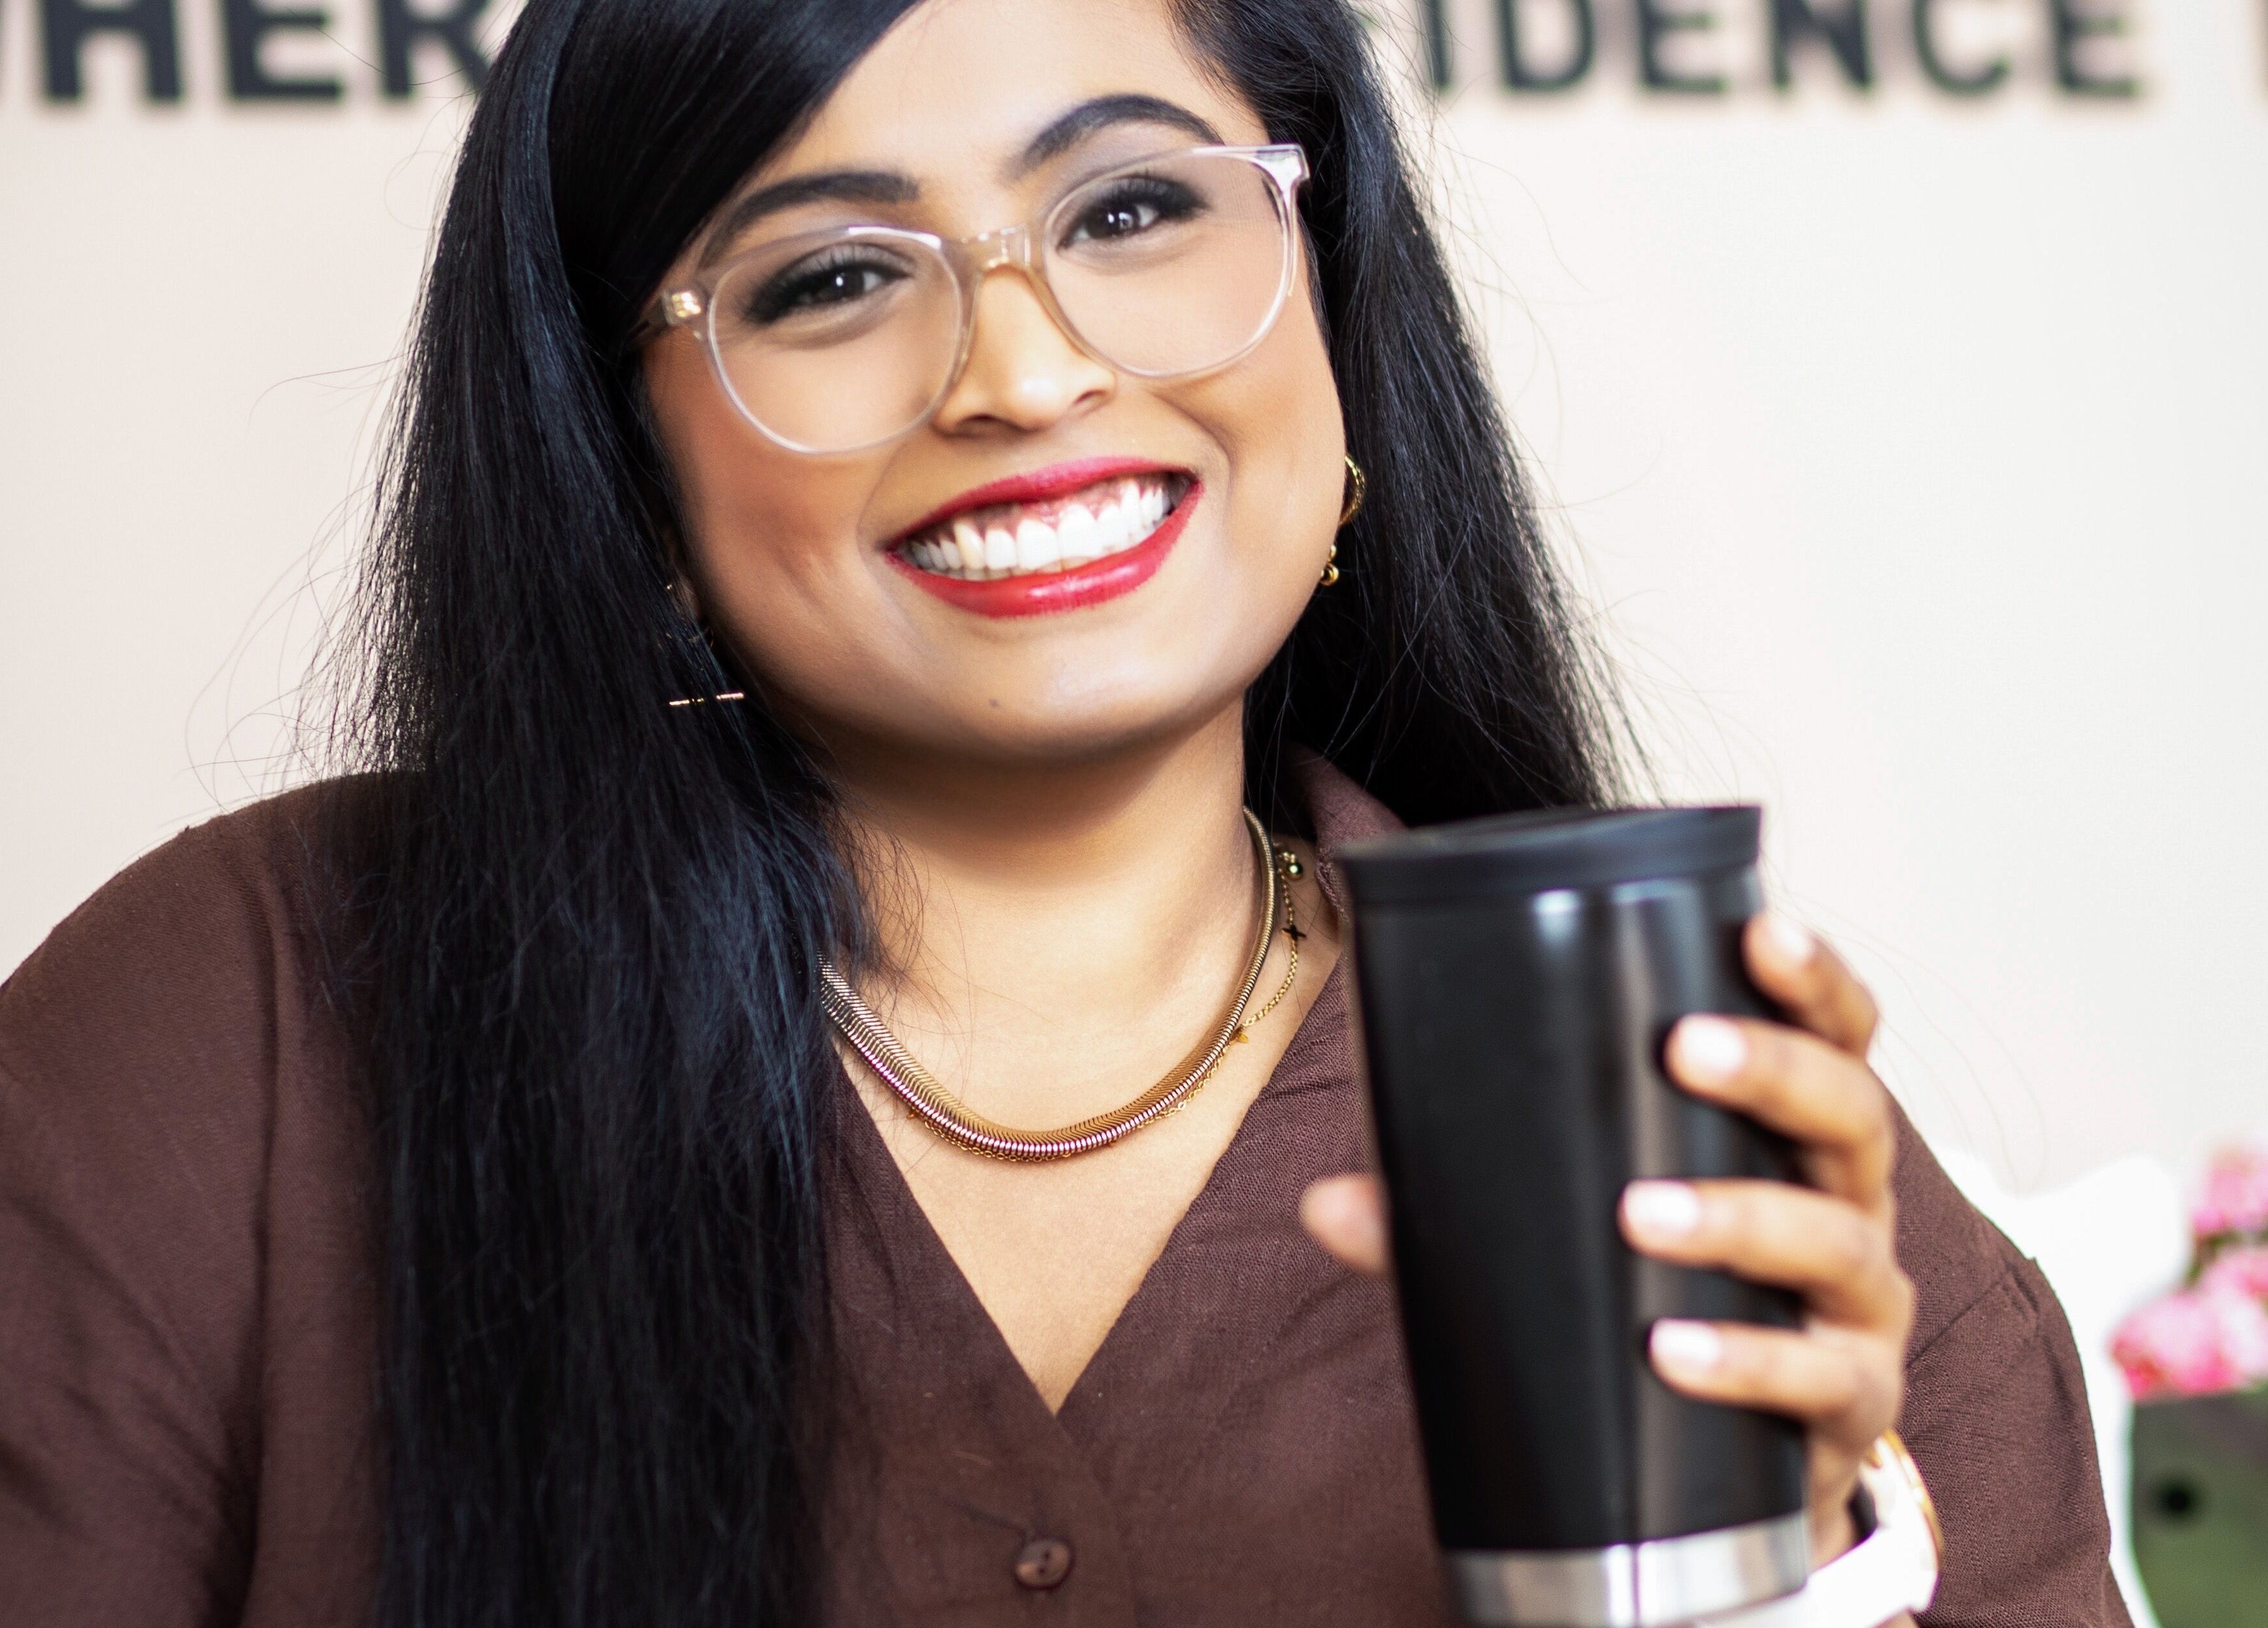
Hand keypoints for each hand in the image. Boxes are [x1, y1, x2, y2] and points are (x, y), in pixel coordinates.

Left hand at [1301, 912, 1914, 1569]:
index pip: (1834, 1034)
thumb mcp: (1566, 1231)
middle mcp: (1847, 1201)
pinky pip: (1820, 1379)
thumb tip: (1323, 1203)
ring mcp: (1860, 1306)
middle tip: (1683, 1047)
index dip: (1812, 978)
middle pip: (1852, 1113)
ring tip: (1644, 1213)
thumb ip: (1453, 1210)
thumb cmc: (1650, 1299)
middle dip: (1774, 1072)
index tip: (1759, 929)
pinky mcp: (1852, 1405)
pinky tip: (1674, 1351)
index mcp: (1792, 1133)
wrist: (1716, 1468)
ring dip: (1741, 1219)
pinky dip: (1750, 1361)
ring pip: (1837, 1241)